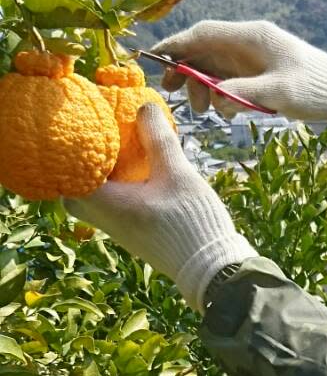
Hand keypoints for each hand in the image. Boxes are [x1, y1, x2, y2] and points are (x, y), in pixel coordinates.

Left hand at [65, 104, 256, 310]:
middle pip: (74, 195)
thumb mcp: (178, 174)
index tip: (74, 135)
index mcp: (109, 205)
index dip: (66, 157)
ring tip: (115, 156)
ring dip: (98, 181)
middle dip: (78, 171)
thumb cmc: (192, 222)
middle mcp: (107, 221)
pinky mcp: (133, 236)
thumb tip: (143, 106)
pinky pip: (110, 210)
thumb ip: (158, 140)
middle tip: (93, 146)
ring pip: (93, 204)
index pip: (68, 180)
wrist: (211, 269)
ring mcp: (119, 232)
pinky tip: (134, 176)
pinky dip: (113, 191)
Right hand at [159, 19, 326, 131]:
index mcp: (252, 37)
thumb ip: (244, 91)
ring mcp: (251, 59)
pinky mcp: (256, 74)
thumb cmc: (316, 88)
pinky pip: (227, 81)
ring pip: (212, 68)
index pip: (204, 34)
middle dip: (185, 71)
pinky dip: (220, 95)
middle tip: (172, 93)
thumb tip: (214, 95)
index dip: (177, 44)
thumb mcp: (280, 92)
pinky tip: (227, 111)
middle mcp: (248, 44)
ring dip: (202, 87)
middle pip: (203, 51)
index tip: (154, 59)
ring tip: (204, 110)